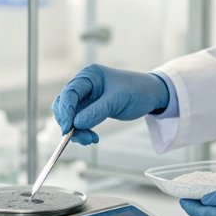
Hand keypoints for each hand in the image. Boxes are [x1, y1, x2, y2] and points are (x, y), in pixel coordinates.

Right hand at [52, 64, 169, 144]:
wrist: (151, 95)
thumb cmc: (137, 91)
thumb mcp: (118, 101)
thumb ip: (96, 111)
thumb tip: (76, 124)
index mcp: (90, 75)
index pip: (70, 92)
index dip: (66, 110)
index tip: (68, 127)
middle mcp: (84, 85)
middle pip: (64, 104)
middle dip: (69, 122)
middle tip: (78, 137)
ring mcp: (86, 98)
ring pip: (70, 116)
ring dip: (76, 130)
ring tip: (90, 139)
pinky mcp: (90, 109)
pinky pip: (78, 122)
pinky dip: (82, 132)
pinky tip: (93, 138)